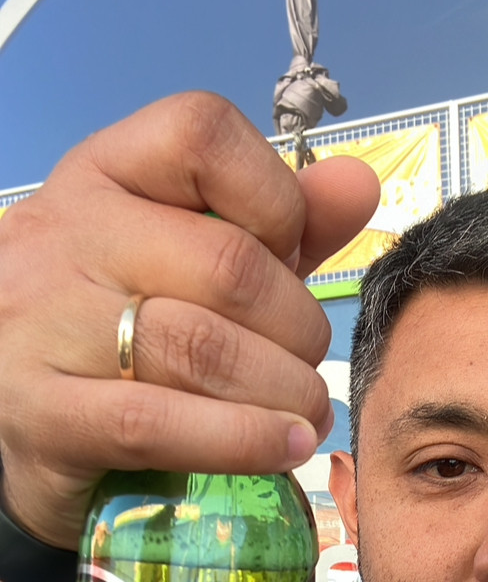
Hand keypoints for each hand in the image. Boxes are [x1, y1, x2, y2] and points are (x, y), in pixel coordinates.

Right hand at [0, 93, 379, 550]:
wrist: (16, 417)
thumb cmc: (113, 329)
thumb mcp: (185, 258)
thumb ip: (273, 224)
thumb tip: (358, 185)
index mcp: (103, 174)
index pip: (201, 135)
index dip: (278, 199)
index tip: (292, 257)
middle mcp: (64, 236)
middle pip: (226, 265)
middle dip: (298, 326)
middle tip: (308, 363)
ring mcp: (45, 325)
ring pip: (202, 348)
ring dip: (283, 391)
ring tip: (305, 412)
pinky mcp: (46, 415)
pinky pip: (161, 424)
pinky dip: (244, 439)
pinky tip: (282, 446)